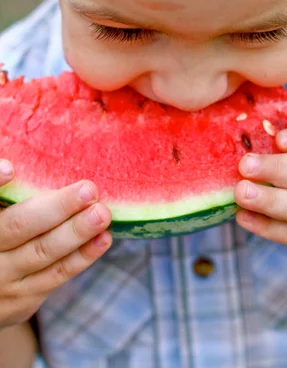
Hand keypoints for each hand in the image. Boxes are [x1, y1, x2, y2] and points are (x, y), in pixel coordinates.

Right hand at [0, 160, 111, 326]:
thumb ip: (8, 190)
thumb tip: (17, 161)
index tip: (11, 169)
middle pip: (19, 227)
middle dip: (57, 208)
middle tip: (89, 190)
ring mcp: (2, 279)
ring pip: (42, 253)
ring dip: (77, 233)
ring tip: (102, 213)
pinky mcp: (22, 299)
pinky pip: (56, 275)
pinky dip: (82, 256)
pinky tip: (103, 238)